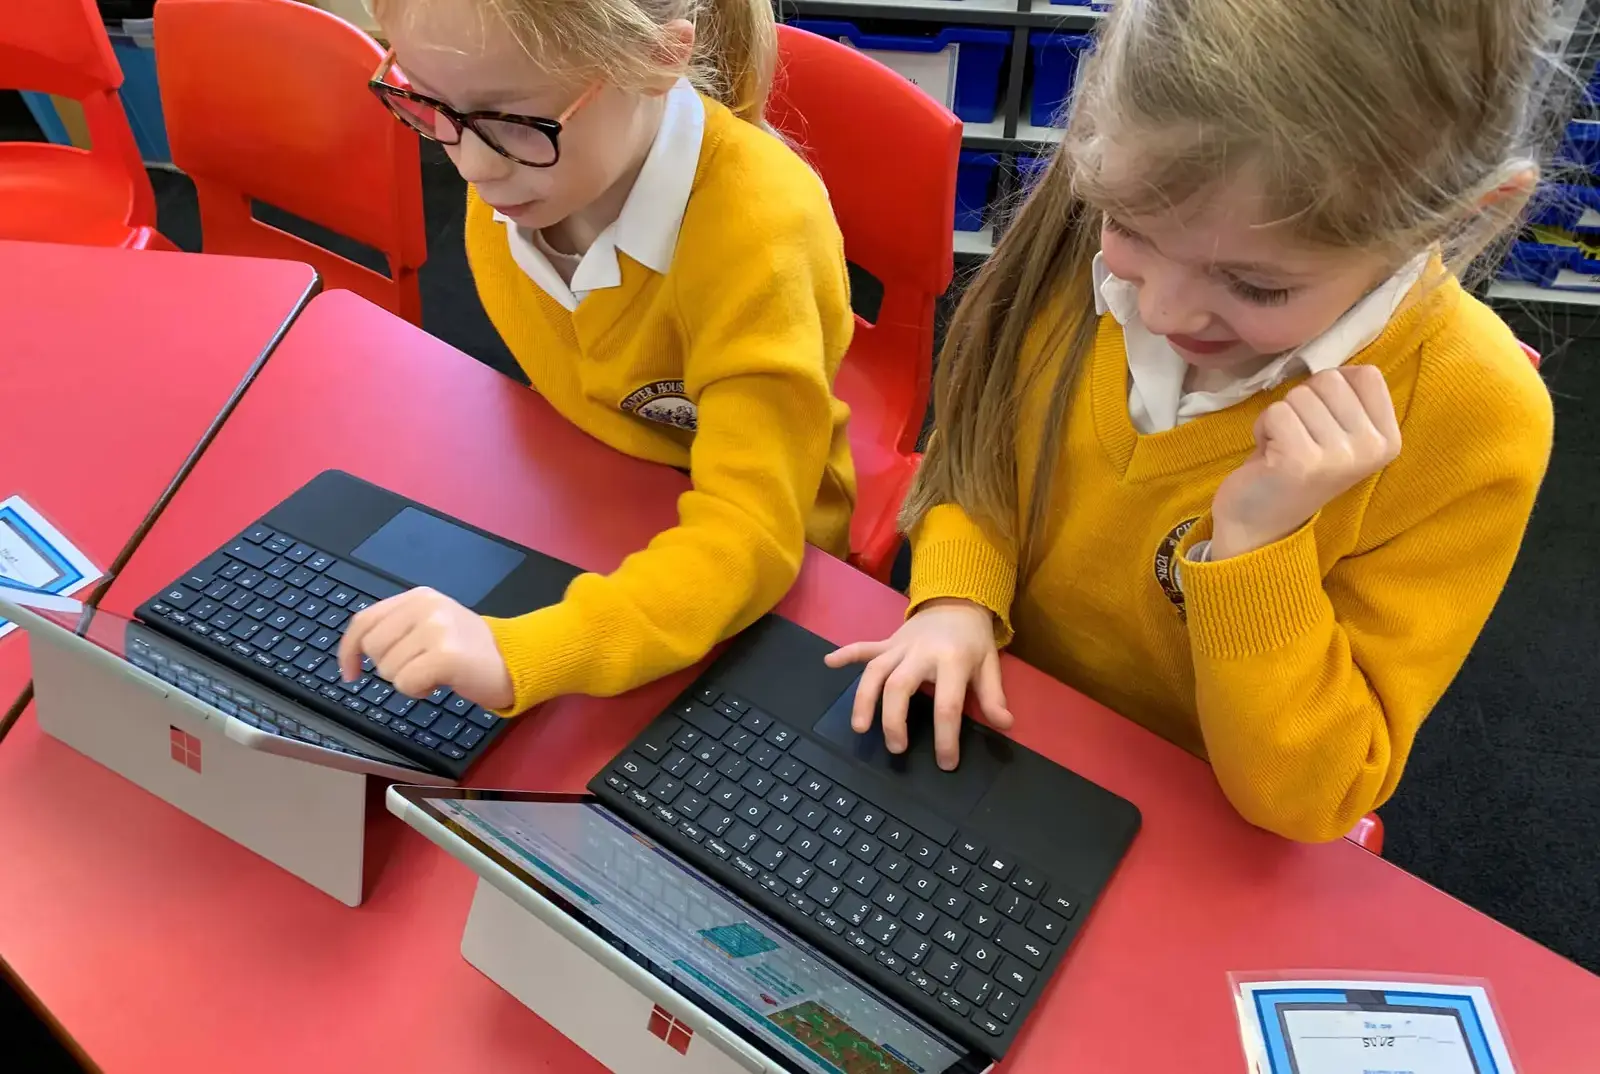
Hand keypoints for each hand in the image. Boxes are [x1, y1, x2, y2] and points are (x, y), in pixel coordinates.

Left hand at [337, 587, 514, 709]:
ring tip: (435, 673)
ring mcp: (437, 629)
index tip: (350, 673)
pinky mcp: (445, 655)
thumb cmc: (469, 650)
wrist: (515, 661)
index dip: (349, 649)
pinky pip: (406, 683)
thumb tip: (357, 650)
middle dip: (389, 667)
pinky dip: (418, 691)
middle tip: (420, 667)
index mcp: (419, 597)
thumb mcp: (432, 625)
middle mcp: (426, 606)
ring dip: (407, 681)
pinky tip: (439, 684)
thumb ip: (399, 628)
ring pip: (388, 669)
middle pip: (374, 648)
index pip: (365, 620)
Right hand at [823, 598, 1011, 769]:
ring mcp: (901, 646)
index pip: (947, 704)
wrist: (957, 599)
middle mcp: (922, 653)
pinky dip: (846, 654)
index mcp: (953, 661)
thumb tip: (1004, 725)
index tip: (945, 763)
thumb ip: (993, 696)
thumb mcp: (990, 665)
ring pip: (875, 670)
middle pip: (899, 687)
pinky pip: (864, 647)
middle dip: (894, 720)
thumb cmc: (974, 640)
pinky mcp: (887, 642)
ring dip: (864, 698)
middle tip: (896, 748)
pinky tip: (829, 663)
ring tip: (859, 727)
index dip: (946, 737)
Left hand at [1210, 367, 1401, 559]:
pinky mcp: (1301, 461)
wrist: (1260, 524)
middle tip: (1296, 437)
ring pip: (1299, 395)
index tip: (1321, 421)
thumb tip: (1345, 362)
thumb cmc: (1296, 467)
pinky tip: (1268, 456)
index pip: (1366, 375)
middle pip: (1330, 380)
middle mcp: (1371, 449)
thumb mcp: (1338, 432)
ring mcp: (1338, 457)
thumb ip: (1349, 400)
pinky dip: (1263, 428)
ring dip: (1280, 417)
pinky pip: (1276, 412)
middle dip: (1302, 402)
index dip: (1331, 388)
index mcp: (1388, 440)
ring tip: (1282, 448)